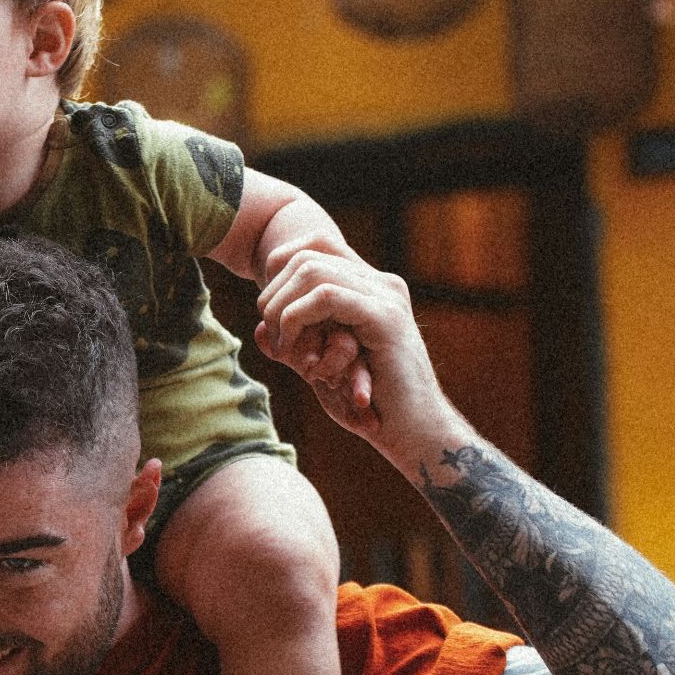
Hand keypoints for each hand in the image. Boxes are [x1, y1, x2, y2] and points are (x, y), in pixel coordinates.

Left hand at [257, 232, 371, 410]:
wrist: (414, 431)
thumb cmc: (370, 406)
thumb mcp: (319, 370)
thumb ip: (293, 347)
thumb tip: (260, 330)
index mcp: (370, 287)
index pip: (317, 243)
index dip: (280, 266)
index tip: (268, 308)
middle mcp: (381, 283)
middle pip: (307, 254)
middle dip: (274, 292)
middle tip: (273, 334)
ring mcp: (386, 297)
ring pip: (312, 270)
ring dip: (282, 307)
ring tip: (284, 347)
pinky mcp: (385, 318)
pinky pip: (327, 296)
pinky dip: (297, 318)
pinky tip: (295, 349)